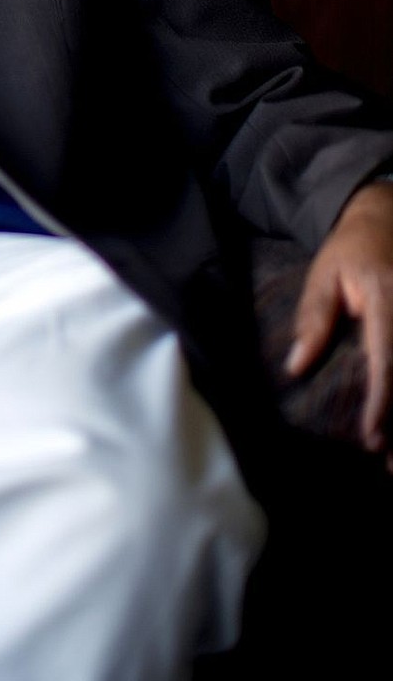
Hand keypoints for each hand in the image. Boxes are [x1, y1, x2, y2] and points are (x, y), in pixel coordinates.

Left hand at [287, 178, 392, 457]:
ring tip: (392, 459)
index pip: (388, 360)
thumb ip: (314, 319)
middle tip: (387, 464)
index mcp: (388, 299)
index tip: (373, 436)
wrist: (384, 216)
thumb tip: (297, 367)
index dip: (383, 402)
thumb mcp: (324, 274)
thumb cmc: (350, 249)